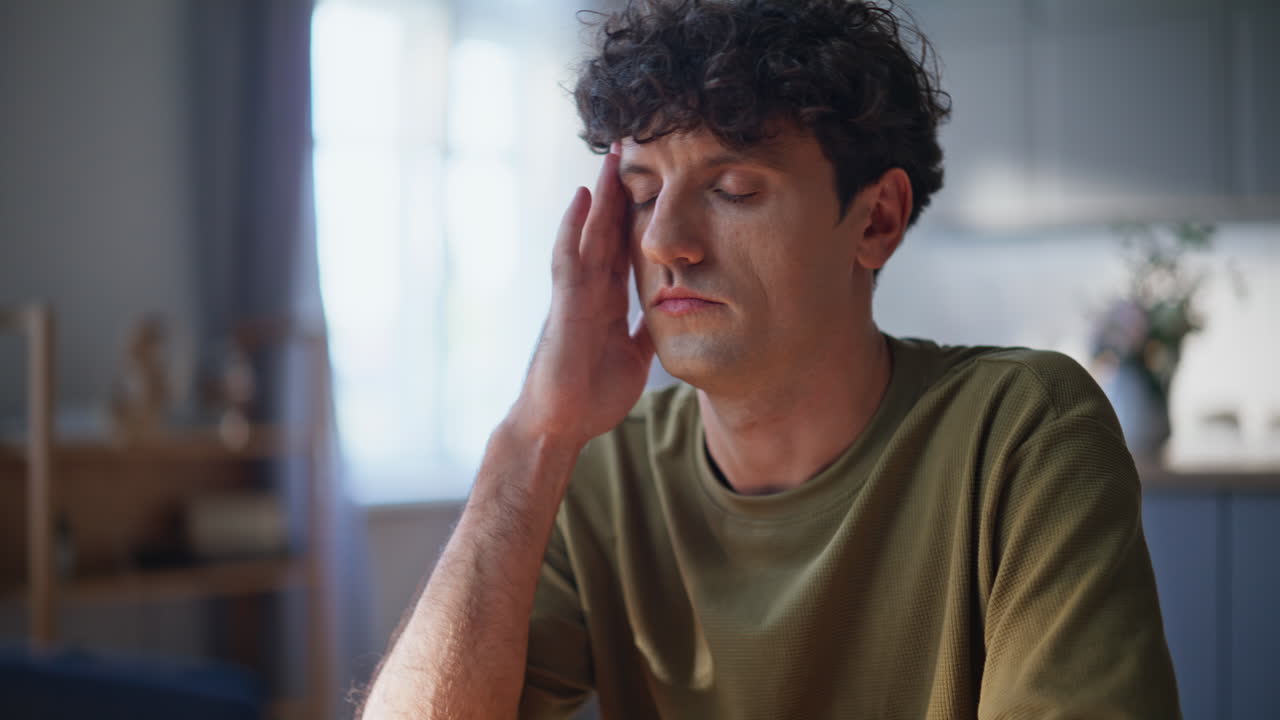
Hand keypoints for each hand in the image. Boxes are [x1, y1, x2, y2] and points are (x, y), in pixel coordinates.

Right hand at [508, 148, 654, 449]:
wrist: (560, 426)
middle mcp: (590, 289)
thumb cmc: (589, 396)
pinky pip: (569, 258)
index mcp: (607, 300)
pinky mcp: (565, 305)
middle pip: (608, 229)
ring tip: (611, 154)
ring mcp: (575, 293)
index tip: (656, 179)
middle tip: (635, 146)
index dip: (639, 214)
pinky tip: (583, 197)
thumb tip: (672, 312)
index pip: (626, 247)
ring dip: (600, 194)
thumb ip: (646, 330)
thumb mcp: (633, 356)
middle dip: (621, 190)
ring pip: (589, 233)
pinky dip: (574, 226)